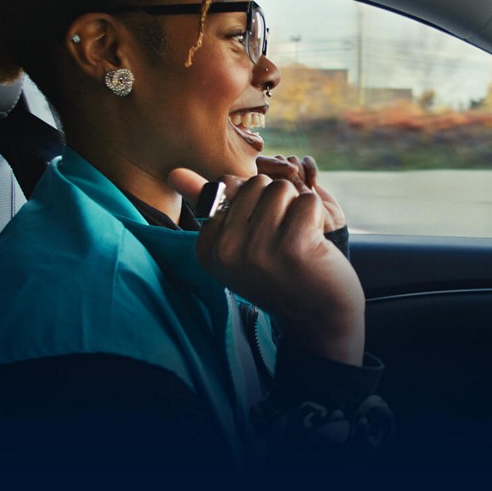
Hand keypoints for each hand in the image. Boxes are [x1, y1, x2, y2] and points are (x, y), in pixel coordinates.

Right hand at [170, 170, 364, 365]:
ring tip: (299, 241)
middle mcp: (227, 251)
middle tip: (283, 240)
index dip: (255, 205)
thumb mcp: (238, 244)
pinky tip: (315, 244)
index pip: (228, 186)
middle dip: (276, 203)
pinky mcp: (293, 246)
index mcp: (208, 249)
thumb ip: (211, 206)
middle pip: (256, 184)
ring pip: (281, 188)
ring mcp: (258, 250)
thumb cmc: (280, 274)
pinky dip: (317, 216)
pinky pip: (307, 200)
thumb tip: (174, 172)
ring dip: (297, 209)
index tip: (261, 242)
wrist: (317, 318)